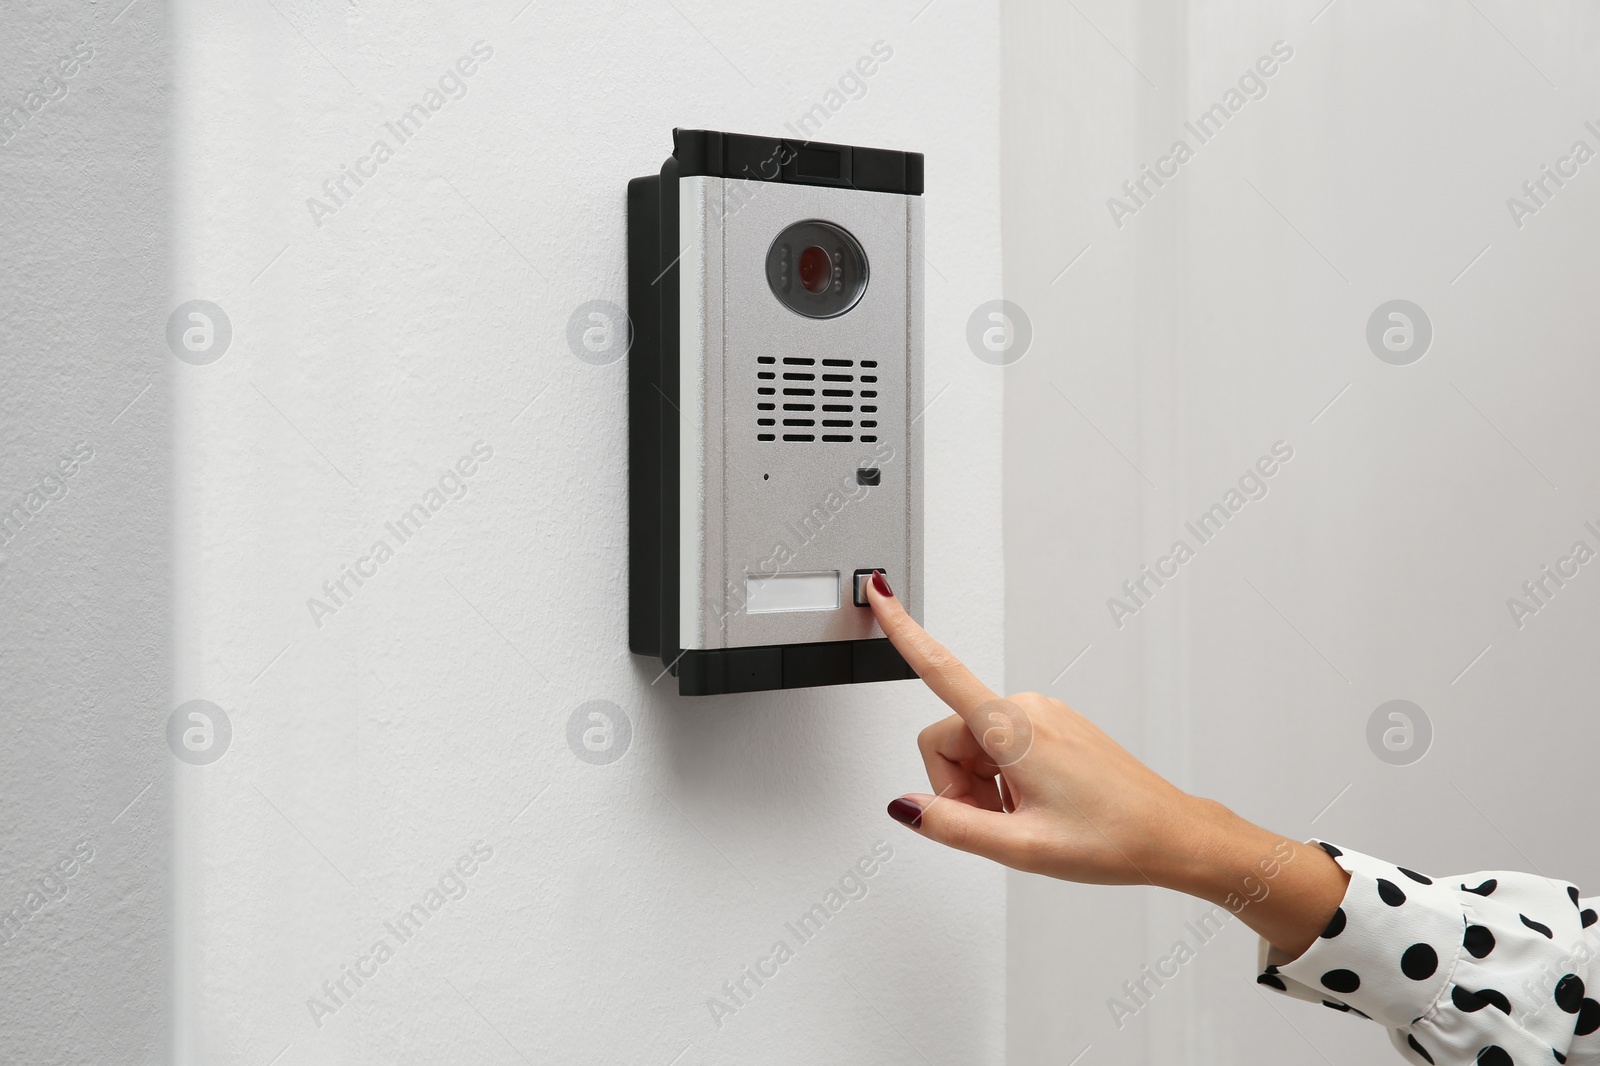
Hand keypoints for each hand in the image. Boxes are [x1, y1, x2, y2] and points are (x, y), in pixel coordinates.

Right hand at [866, 572, 1347, 955]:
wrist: (1171, 833)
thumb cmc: (1113, 837)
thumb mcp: (1022, 848)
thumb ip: (953, 827)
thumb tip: (905, 806)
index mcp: (1013, 731)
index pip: (941, 671)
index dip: (903, 630)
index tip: (880, 592)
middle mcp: (1025, 708)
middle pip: (948, 738)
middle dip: (957, 786)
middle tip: (996, 824)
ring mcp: (1042, 713)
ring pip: (973, 746)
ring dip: (983, 787)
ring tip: (1023, 818)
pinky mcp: (1053, 724)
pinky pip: (1000, 746)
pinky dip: (1004, 780)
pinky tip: (1036, 805)